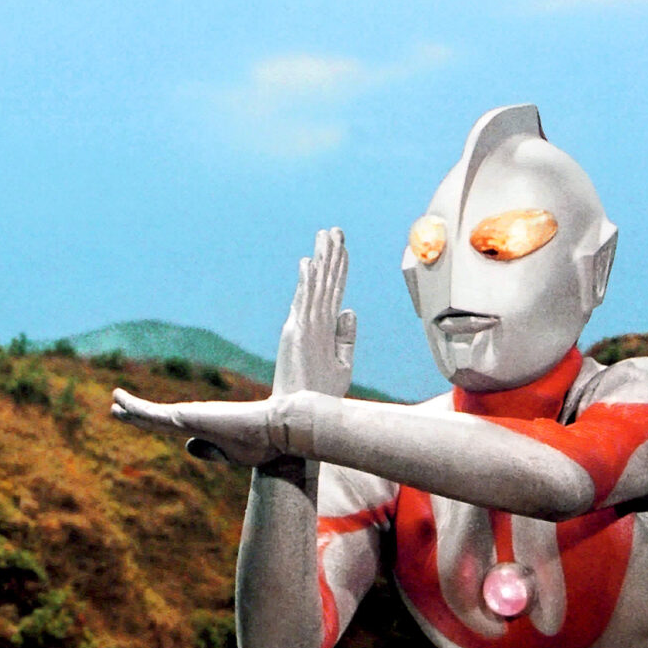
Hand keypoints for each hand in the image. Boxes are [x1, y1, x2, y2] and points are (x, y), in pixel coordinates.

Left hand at [111, 389, 282, 466]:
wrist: (274, 431)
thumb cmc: (260, 445)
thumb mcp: (231, 454)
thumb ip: (209, 451)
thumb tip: (187, 447)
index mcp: (203, 429)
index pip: (169, 426)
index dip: (151, 421)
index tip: (138, 418)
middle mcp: (193, 419)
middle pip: (156, 417)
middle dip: (135, 412)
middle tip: (116, 405)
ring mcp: (189, 416)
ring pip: (150, 414)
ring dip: (130, 407)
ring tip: (115, 399)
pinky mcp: (187, 416)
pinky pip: (152, 414)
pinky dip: (135, 407)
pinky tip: (120, 403)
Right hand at [272, 227, 355, 396]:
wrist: (301, 417)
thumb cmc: (319, 395)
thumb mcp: (342, 365)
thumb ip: (345, 338)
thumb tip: (350, 310)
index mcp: (321, 329)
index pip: (332, 292)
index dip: (337, 269)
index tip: (341, 248)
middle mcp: (310, 323)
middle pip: (324, 283)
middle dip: (330, 256)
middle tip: (334, 230)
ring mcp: (303, 327)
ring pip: (316, 287)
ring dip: (321, 261)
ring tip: (326, 236)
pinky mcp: (296, 335)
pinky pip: (304, 303)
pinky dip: (307, 283)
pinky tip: (309, 264)